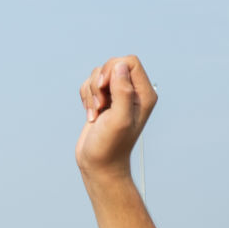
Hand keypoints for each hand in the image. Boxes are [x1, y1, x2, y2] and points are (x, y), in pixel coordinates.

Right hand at [75, 56, 156, 179]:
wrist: (99, 164)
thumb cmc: (111, 147)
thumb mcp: (119, 119)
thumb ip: (122, 91)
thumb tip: (119, 66)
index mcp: (143, 95)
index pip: (130, 62)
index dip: (113, 69)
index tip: (104, 88)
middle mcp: (132, 93)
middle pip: (112, 65)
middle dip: (99, 82)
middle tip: (101, 104)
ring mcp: (116, 97)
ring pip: (98, 75)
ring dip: (90, 92)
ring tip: (96, 113)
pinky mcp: (102, 101)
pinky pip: (89, 85)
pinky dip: (85, 98)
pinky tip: (91, 116)